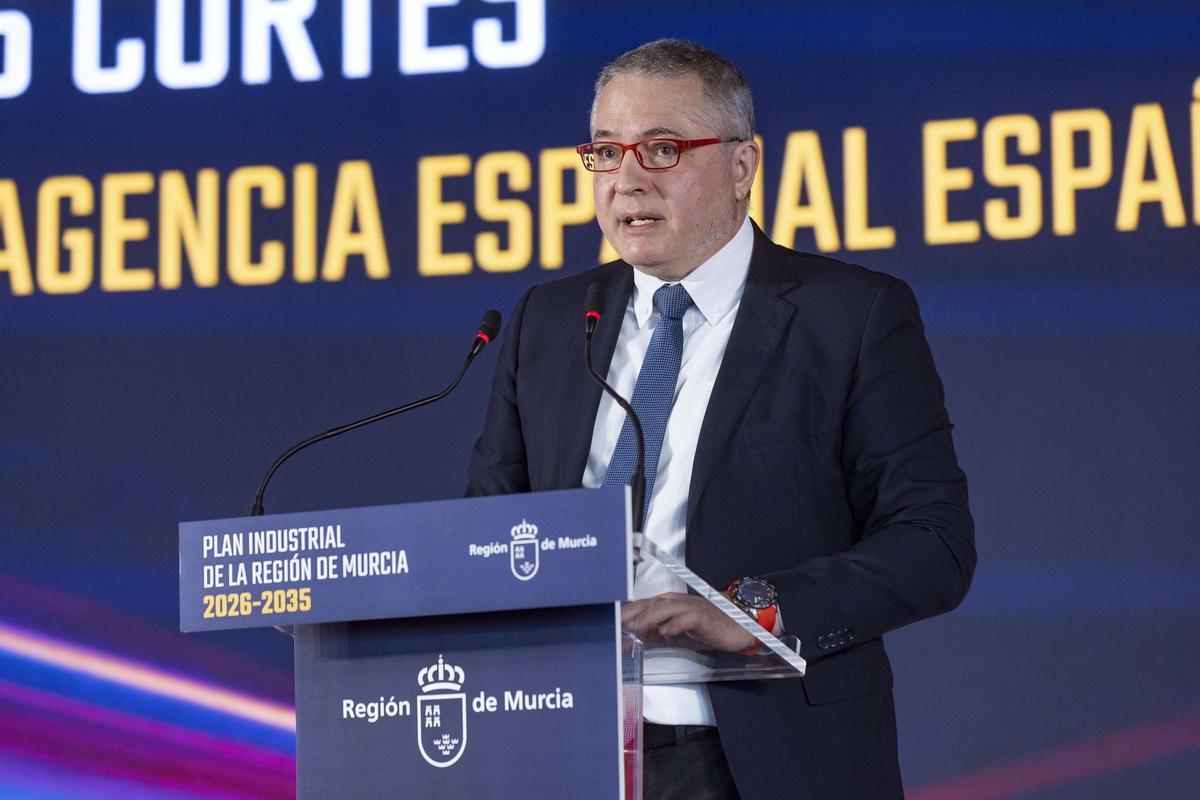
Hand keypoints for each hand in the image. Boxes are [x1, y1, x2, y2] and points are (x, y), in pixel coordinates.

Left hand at [621, 592, 757, 652]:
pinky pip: (688, 619)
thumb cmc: (706, 628)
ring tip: (635, 626)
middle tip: (617, 622)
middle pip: (652, 604)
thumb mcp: (677, 635)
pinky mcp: (704, 617)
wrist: (738, 625)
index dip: (627, 612)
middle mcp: (678, 602)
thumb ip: (656, 637)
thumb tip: (633, 644)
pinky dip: (676, 624)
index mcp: (669, 604)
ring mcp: (691, 608)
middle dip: (633, 612)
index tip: (610, 620)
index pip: (644, 605)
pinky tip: (666, 632)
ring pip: (667, 608)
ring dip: (649, 617)